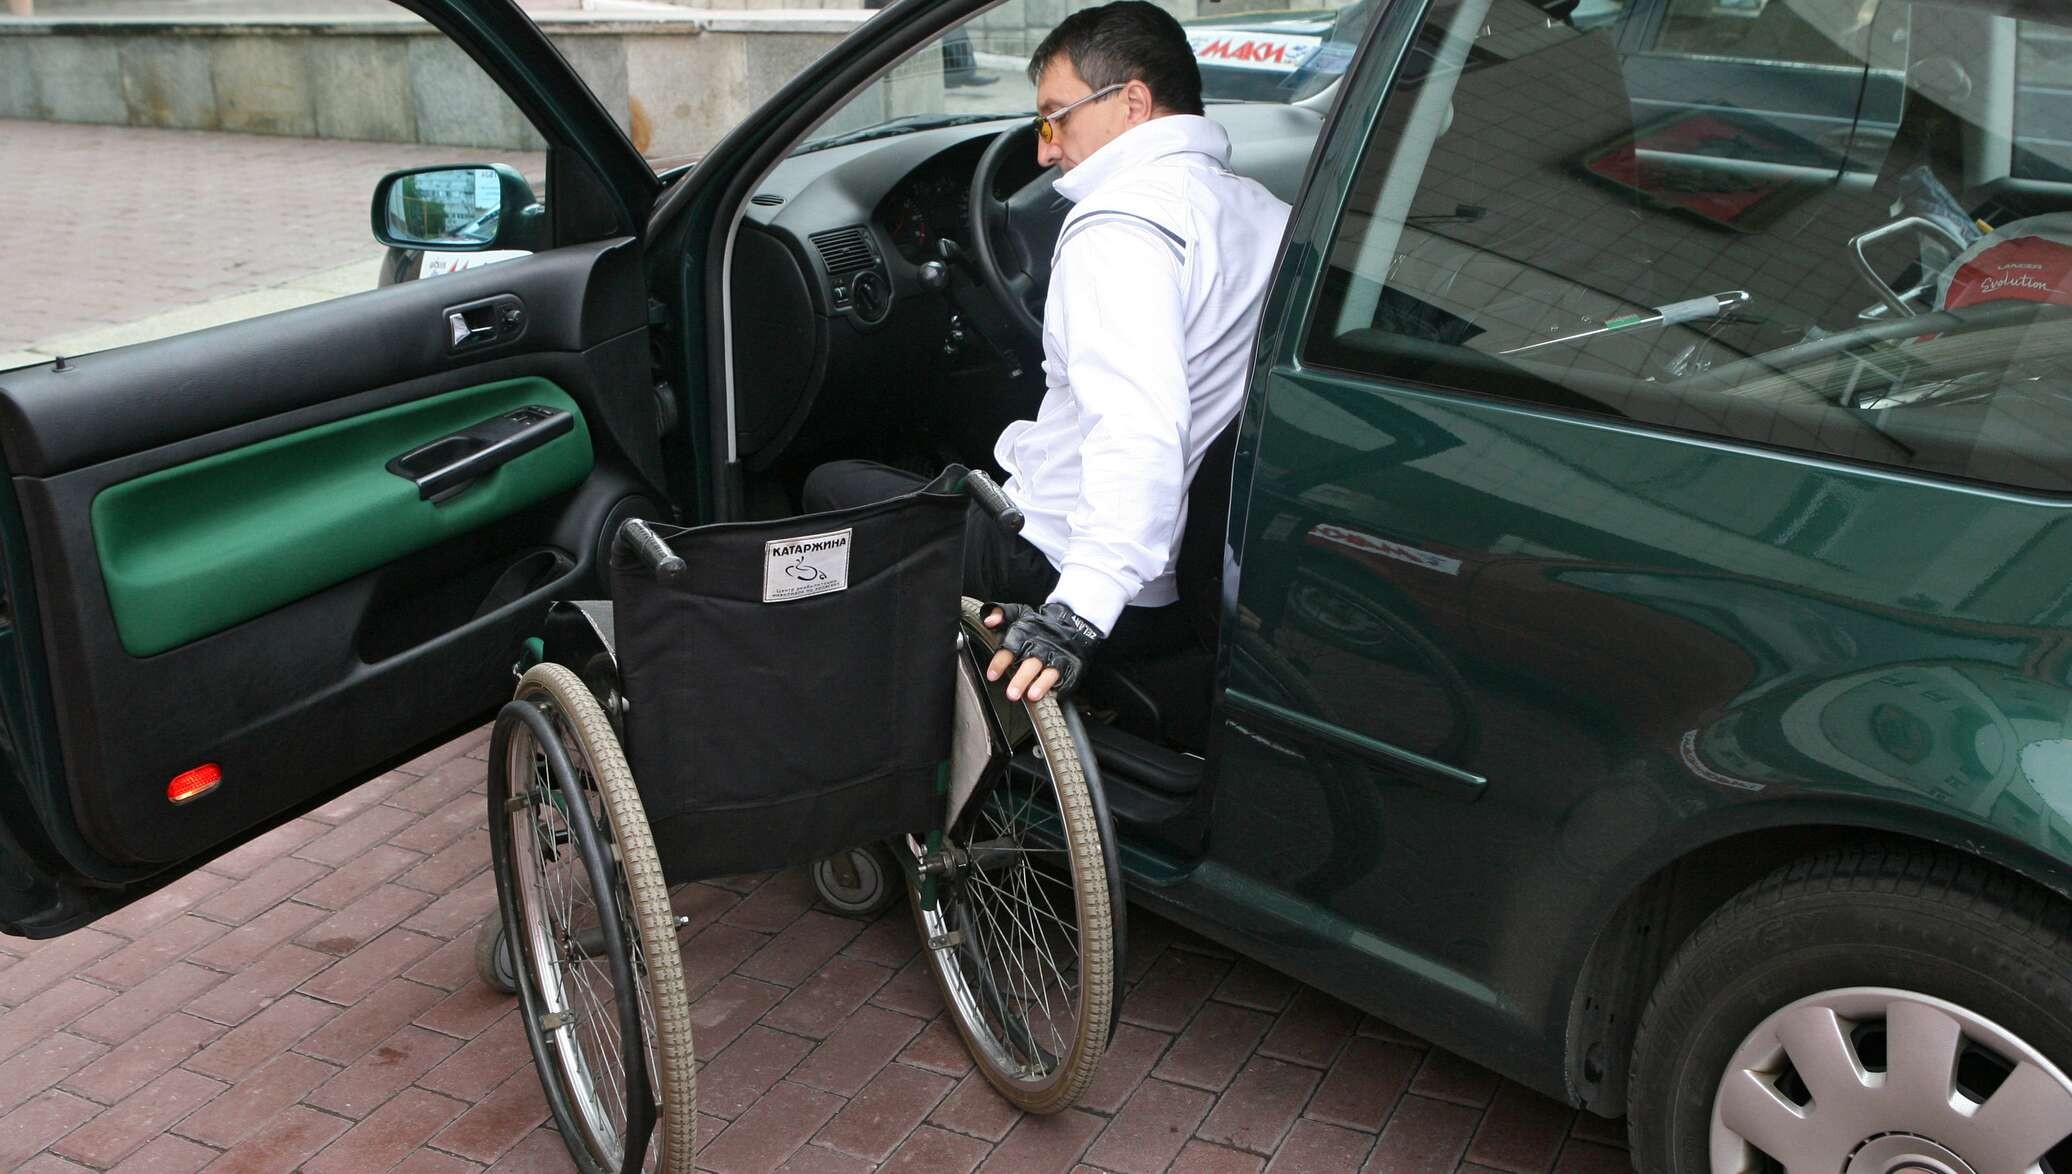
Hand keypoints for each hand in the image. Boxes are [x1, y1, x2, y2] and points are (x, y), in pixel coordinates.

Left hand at [983, 601, 1103, 702]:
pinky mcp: (1070, 666)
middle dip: (1021, 679)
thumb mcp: (1018, 614)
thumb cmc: (1036, 625)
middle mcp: (1041, 647)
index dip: (1000, 662)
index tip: (992, 675)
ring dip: (1041, 684)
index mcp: (1025, 634)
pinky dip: (1057, 687)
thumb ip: (1000, 614)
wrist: (1070, 624)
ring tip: (1032, 696)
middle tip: (1011, 694)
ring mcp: (1056, 657)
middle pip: (1030, 664)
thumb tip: (989, 621)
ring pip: (1049, 672)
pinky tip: (1050, 695)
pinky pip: (1065, 677)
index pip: (1010, 647)